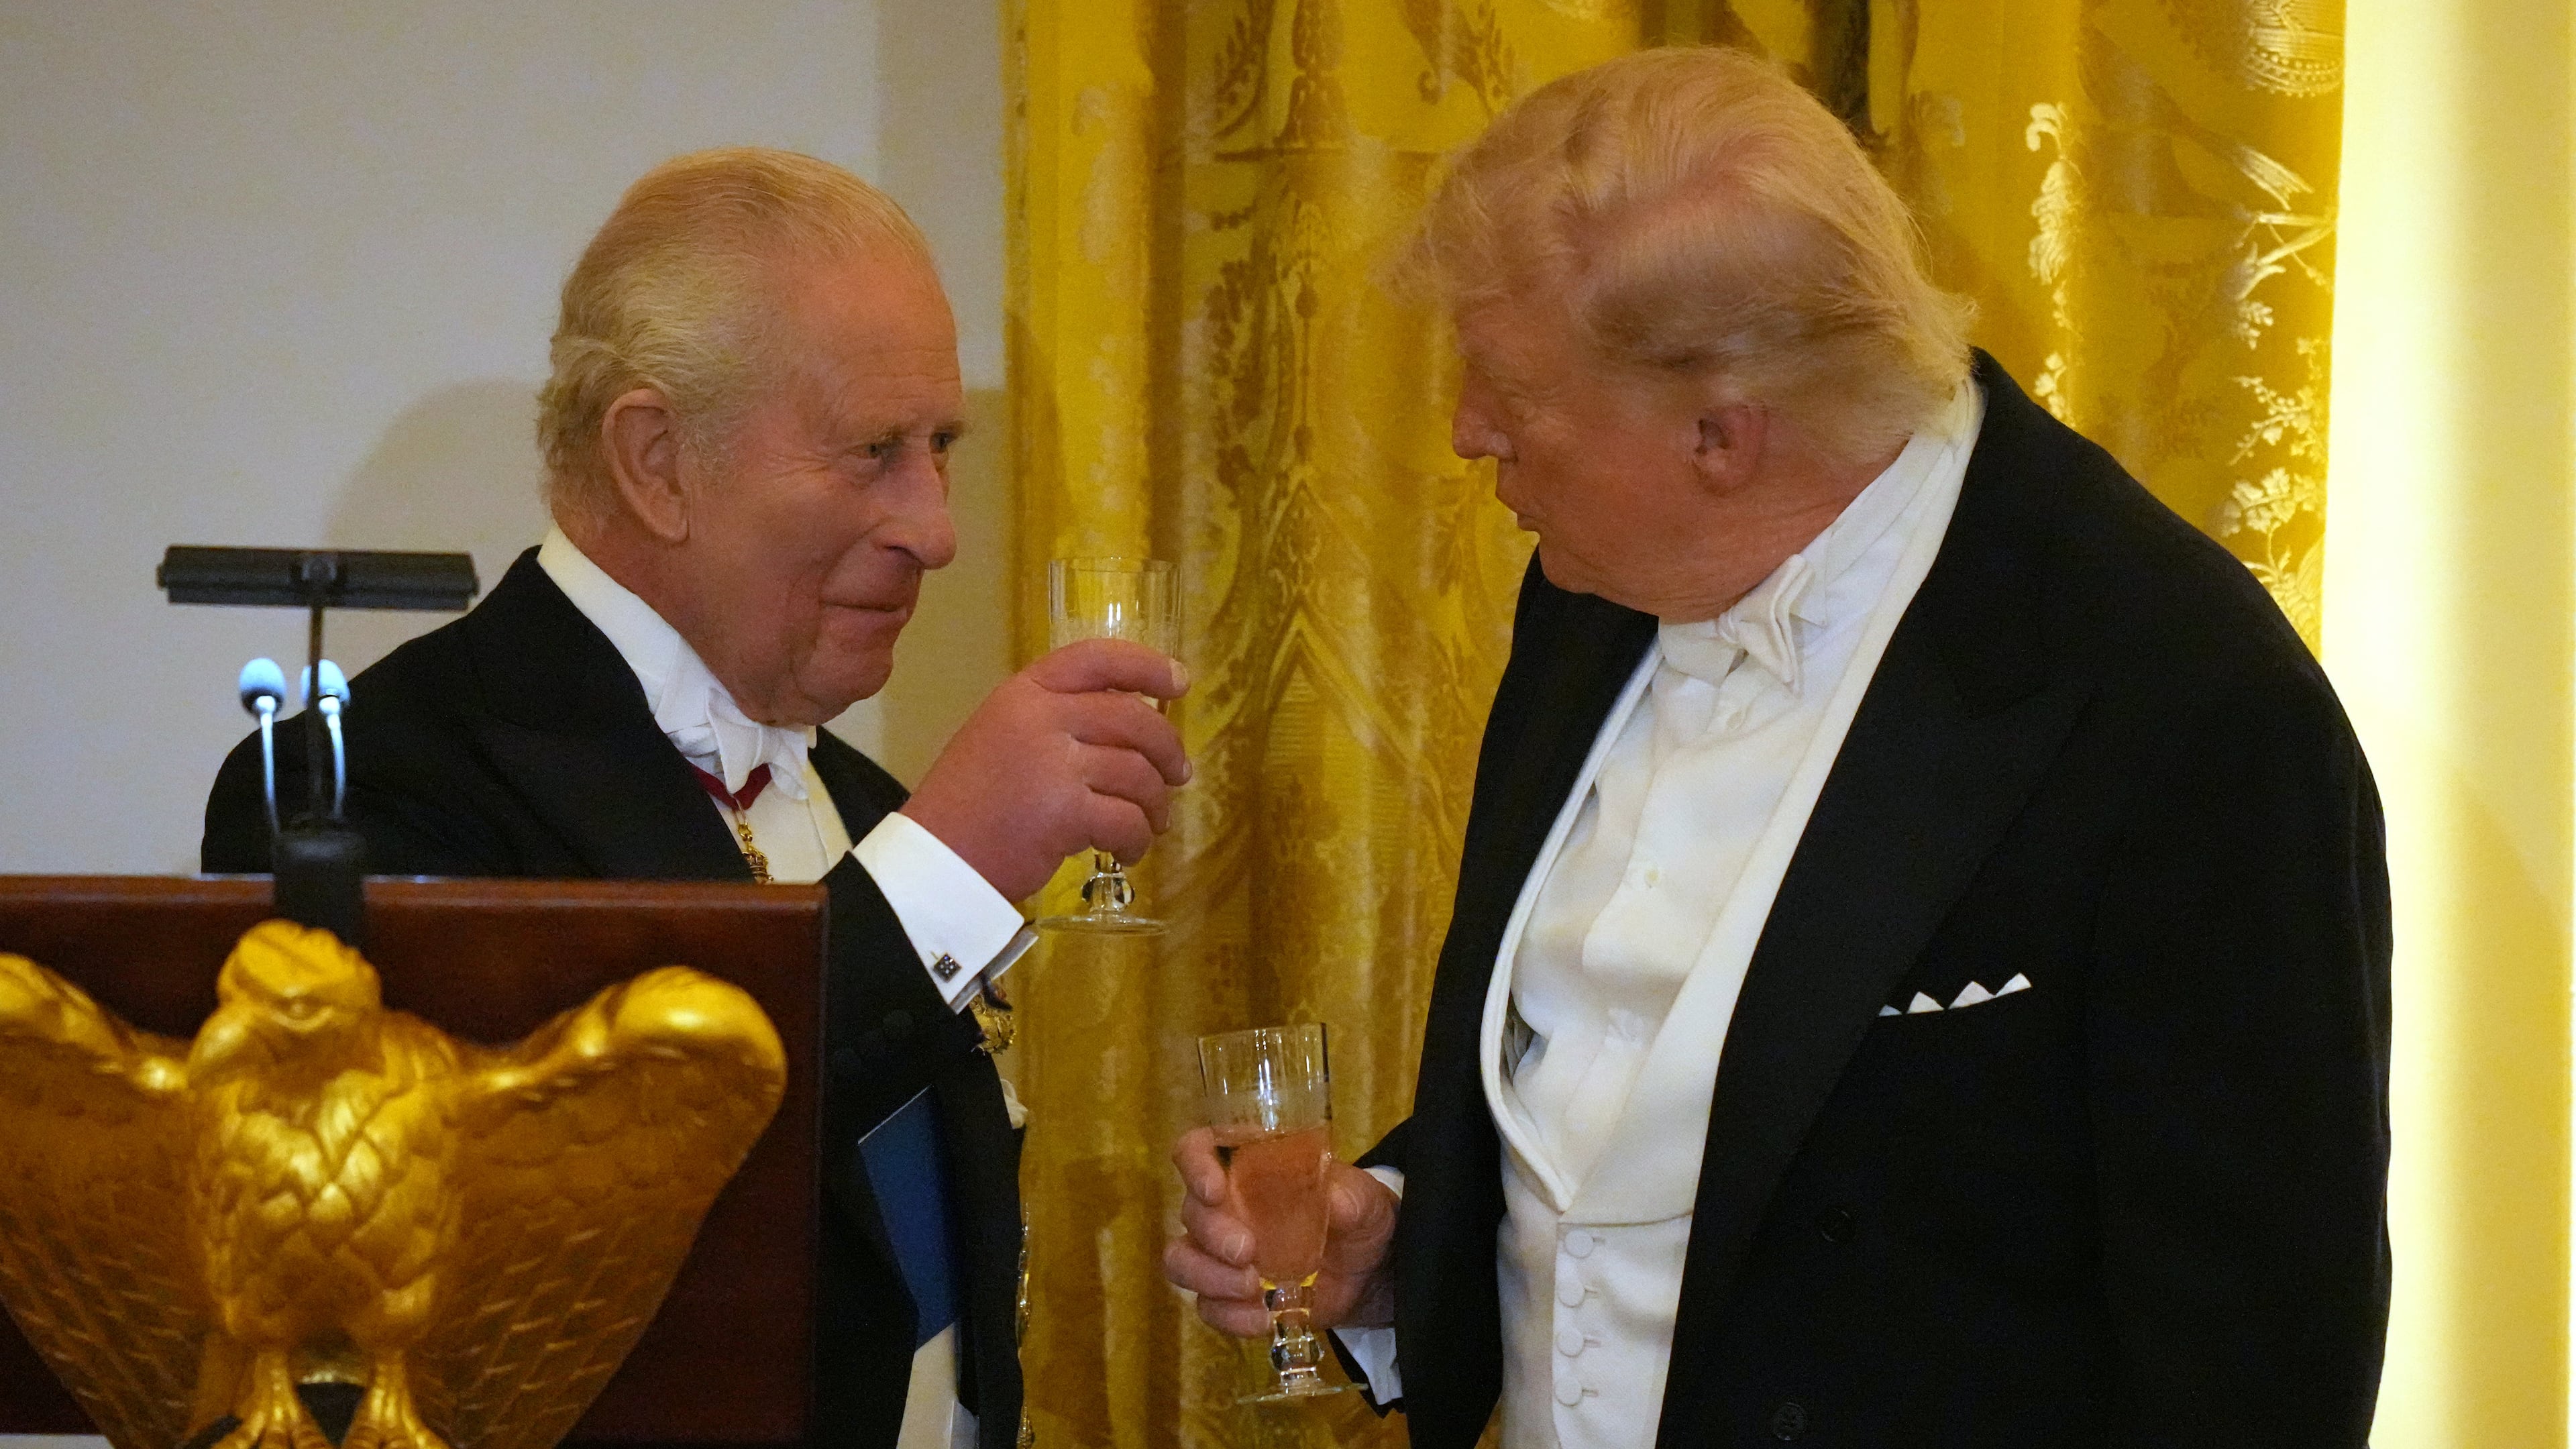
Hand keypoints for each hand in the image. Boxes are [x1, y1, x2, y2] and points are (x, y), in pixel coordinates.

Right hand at [901, 638, 1188, 900]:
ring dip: (1156, 804)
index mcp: (1024, 691)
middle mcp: (1040, 717)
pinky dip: (1137, 840)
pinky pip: (1127, 820)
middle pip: (1134, 718)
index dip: (1147, 665)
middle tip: (1178, 775)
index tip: (1180, 680)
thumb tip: (1137, 720)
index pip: (1098, 658)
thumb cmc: (972, 802)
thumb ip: (1059, 718)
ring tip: (1149, 824)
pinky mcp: (1065, 811)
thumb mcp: (1003, 734)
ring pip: (1138, 774)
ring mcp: (1053, 763)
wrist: (936, 860)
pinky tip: (1126, 852)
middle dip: (1168, 749)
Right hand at [1162, 1126, 1398, 1336]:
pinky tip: (1264, 1318)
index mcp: (1248, 1166)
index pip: (1199, 1149)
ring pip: (1182, 1260)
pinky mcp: (1231, 1296)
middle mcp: (1225, 1206)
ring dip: (1208, 1276)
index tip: (1215, 1190)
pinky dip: (1230, 1316)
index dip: (1195, 1165)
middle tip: (1247, 1251)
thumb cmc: (1358, 1216)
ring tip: (1253, 1287)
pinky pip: (1208, 1307)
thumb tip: (1330, 1198)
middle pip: (1190, 1211)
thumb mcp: (1362, 1199)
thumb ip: (1345, 1195)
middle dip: (1212, 1233)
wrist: (1371, 1271)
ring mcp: (1222, 1254)